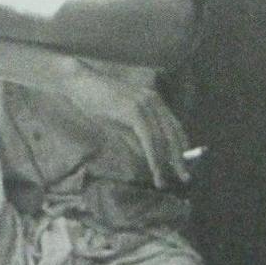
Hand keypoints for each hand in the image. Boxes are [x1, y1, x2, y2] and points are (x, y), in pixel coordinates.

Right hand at [62, 66, 192, 187]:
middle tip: (185, 178)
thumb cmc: (96, 101)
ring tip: (163, 181)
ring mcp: (145, 104)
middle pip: (173, 134)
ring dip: (164, 163)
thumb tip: (146, 157)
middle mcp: (154, 101)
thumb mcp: (120, 122)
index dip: (182, 146)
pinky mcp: (134, 110)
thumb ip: (134, 137)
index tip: (184, 164)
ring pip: (161, 139)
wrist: (80, 83)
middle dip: (179, 158)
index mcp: (154, 101)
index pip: (175, 126)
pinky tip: (154, 170)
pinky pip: (148, 138)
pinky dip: (153, 156)